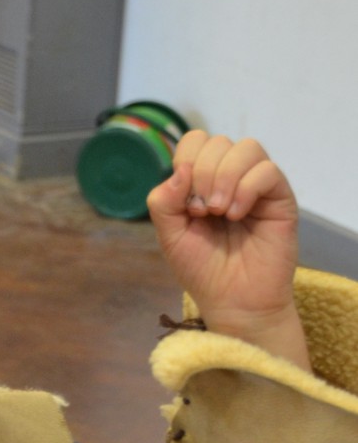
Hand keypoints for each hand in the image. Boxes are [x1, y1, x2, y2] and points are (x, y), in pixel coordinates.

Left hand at [147, 134, 306, 365]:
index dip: (186, 161)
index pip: (195, 141)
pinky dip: (247, 189)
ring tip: (220, 213)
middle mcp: (230, 177)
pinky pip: (267, 171)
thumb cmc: (203, 270)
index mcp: (202, 181)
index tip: (186, 202)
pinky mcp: (279, 197)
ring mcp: (256, 185)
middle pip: (218, 142)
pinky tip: (237, 215)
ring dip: (225, 178)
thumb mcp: (170, 237)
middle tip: (203, 212)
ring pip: (246, 148)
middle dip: (203, 174)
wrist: (234, 302)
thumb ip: (163, 202)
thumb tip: (180, 170)